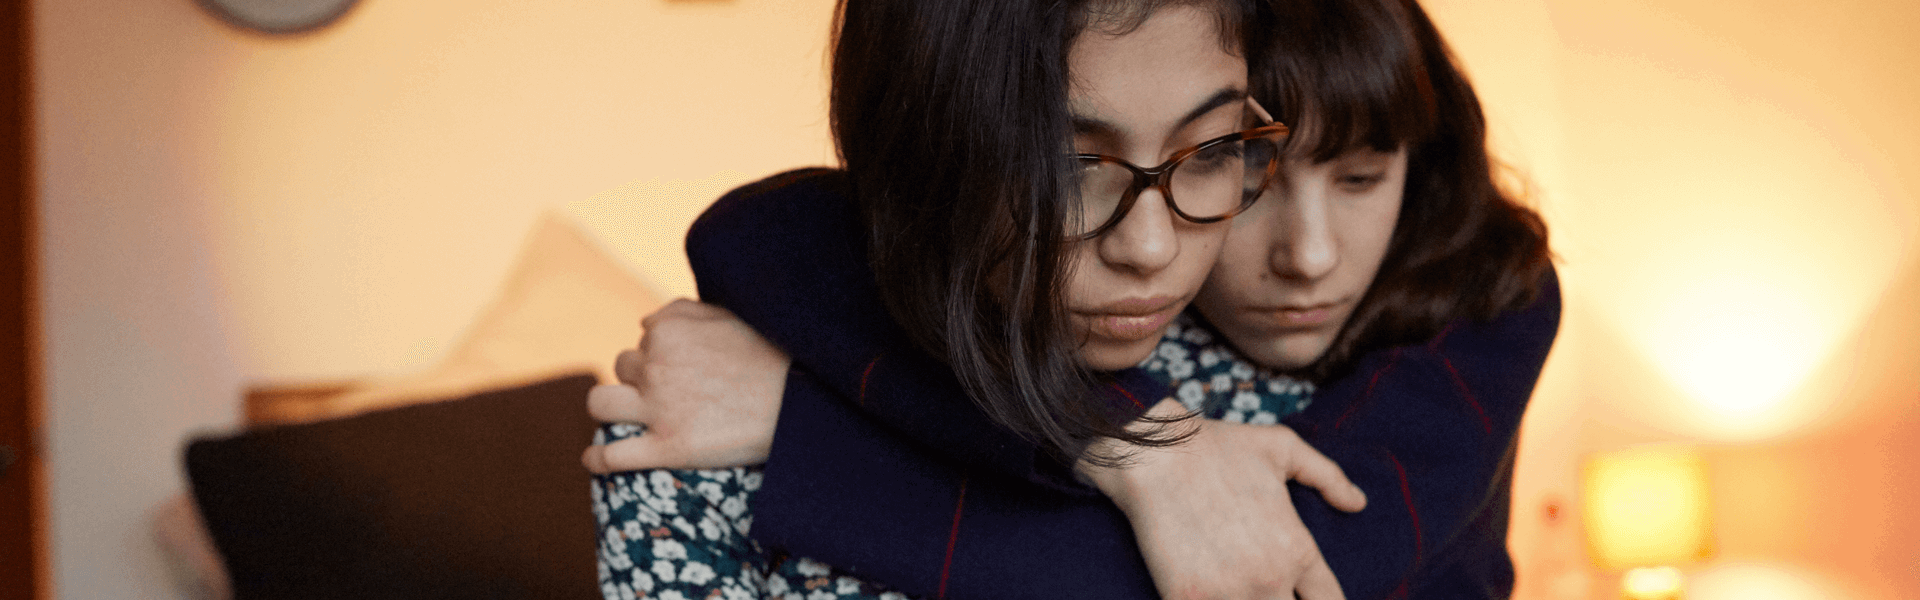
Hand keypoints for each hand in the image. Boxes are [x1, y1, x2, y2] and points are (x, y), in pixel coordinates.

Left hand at [580, 299, 790, 472]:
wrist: (800, 402)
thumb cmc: (769, 356)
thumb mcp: (726, 316)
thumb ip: (679, 312)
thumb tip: (643, 322)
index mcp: (667, 333)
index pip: (642, 341)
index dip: (660, 356)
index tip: (681, 369)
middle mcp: (655, 368)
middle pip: (623, 370)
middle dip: (638, 379)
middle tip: (665, 393)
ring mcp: (658, 410)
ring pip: (601, 404)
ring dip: (609, 407)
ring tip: (623, 416)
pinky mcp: (667, 449)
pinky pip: (611, 455)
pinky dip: (597, 458)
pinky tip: (594, 458)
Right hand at [1078, 399, 1366, 599]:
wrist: (1153, 454)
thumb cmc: (1218, 447)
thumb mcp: (1283, 448)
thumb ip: (1328, 476)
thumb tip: (1358, 503)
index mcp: (1297, 550)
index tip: (1301, 594)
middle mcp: (1269, 579)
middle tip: (1271, 591)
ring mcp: (1227, 594)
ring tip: (1239, 590)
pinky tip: (1208, 596)